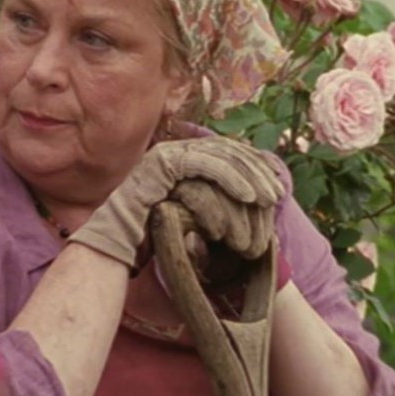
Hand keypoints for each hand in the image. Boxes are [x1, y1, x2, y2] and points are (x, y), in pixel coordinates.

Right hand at [69, 137, 283, 267]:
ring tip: (269, 199)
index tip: (278, 189)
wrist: (115, 246)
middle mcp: (173, 150)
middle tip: (279, 195)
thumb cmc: (152, 237)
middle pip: (227, 151)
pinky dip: (231, 178)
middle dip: (257, 172)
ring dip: (250, 176)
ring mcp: (165, 153)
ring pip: (220, 155)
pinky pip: (205, 164)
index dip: (255, 167)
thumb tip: (250, 197)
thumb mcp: (192, 217)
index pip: (227, 153)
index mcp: (181, 158)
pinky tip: (250, 197)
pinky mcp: (161, 162)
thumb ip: (213, 203)